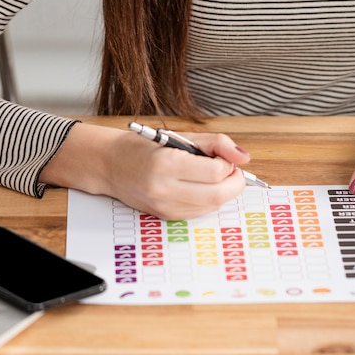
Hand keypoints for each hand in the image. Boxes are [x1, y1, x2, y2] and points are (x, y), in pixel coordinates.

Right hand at [39, 123, 250, 219]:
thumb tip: (243, 157)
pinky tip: (200, 188)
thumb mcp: (180, 137)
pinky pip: (199, 212)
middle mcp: (164, 189)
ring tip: (213, 177)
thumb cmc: (144, 148)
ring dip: (222, 192)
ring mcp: (165, 206)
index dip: (230, 165)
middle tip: (232, 171)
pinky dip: (208, 200)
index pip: (215, 172)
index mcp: (166, 163)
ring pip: (212, 206)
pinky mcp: (166, 217)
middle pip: (218, 195)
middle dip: (234, 183)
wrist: (111, 166)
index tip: (226, 158)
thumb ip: (216, 143)